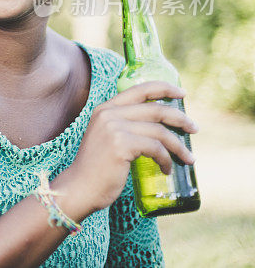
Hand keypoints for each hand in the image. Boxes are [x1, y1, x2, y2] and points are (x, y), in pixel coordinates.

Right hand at [62, 81, 197, 214]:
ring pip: (160, 131)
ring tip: (188, 158)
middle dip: (180, 119)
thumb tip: (159, 126)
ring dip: (178, 146)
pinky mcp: (121, 145)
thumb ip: (124, 126)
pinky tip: (166, 169)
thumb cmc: (97, 167)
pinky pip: (156, 148)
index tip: (181, 93)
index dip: (164, 88)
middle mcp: (109, 114)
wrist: (80, 187)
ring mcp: (114, 128)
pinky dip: (166, 160)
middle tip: (195, 129)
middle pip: (155, 109)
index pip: (139, 89)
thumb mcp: (107, 137)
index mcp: (105, 108)